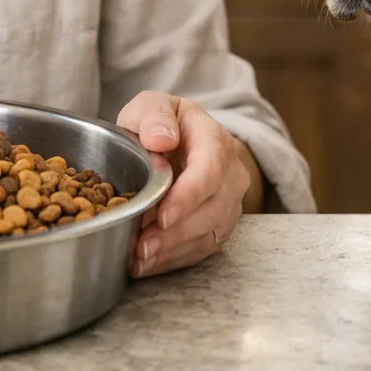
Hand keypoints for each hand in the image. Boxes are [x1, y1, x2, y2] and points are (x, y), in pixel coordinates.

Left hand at [116, 91, 259, 277]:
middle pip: (213, 208)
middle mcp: (231, 173)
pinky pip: (203, 248)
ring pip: (210, 233)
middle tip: (142, 247)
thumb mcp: (151, 106)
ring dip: (173, 251)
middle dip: (176, 233)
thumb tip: (162, 139)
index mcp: (214, 138)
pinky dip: (174, 259)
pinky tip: (147, 264)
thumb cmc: (162, 124)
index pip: (211, 168)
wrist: (181, 141)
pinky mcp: (220, 225)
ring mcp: (230, 203)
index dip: (189, 195)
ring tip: (139, 260)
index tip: (163, 215)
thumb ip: (154, 115)